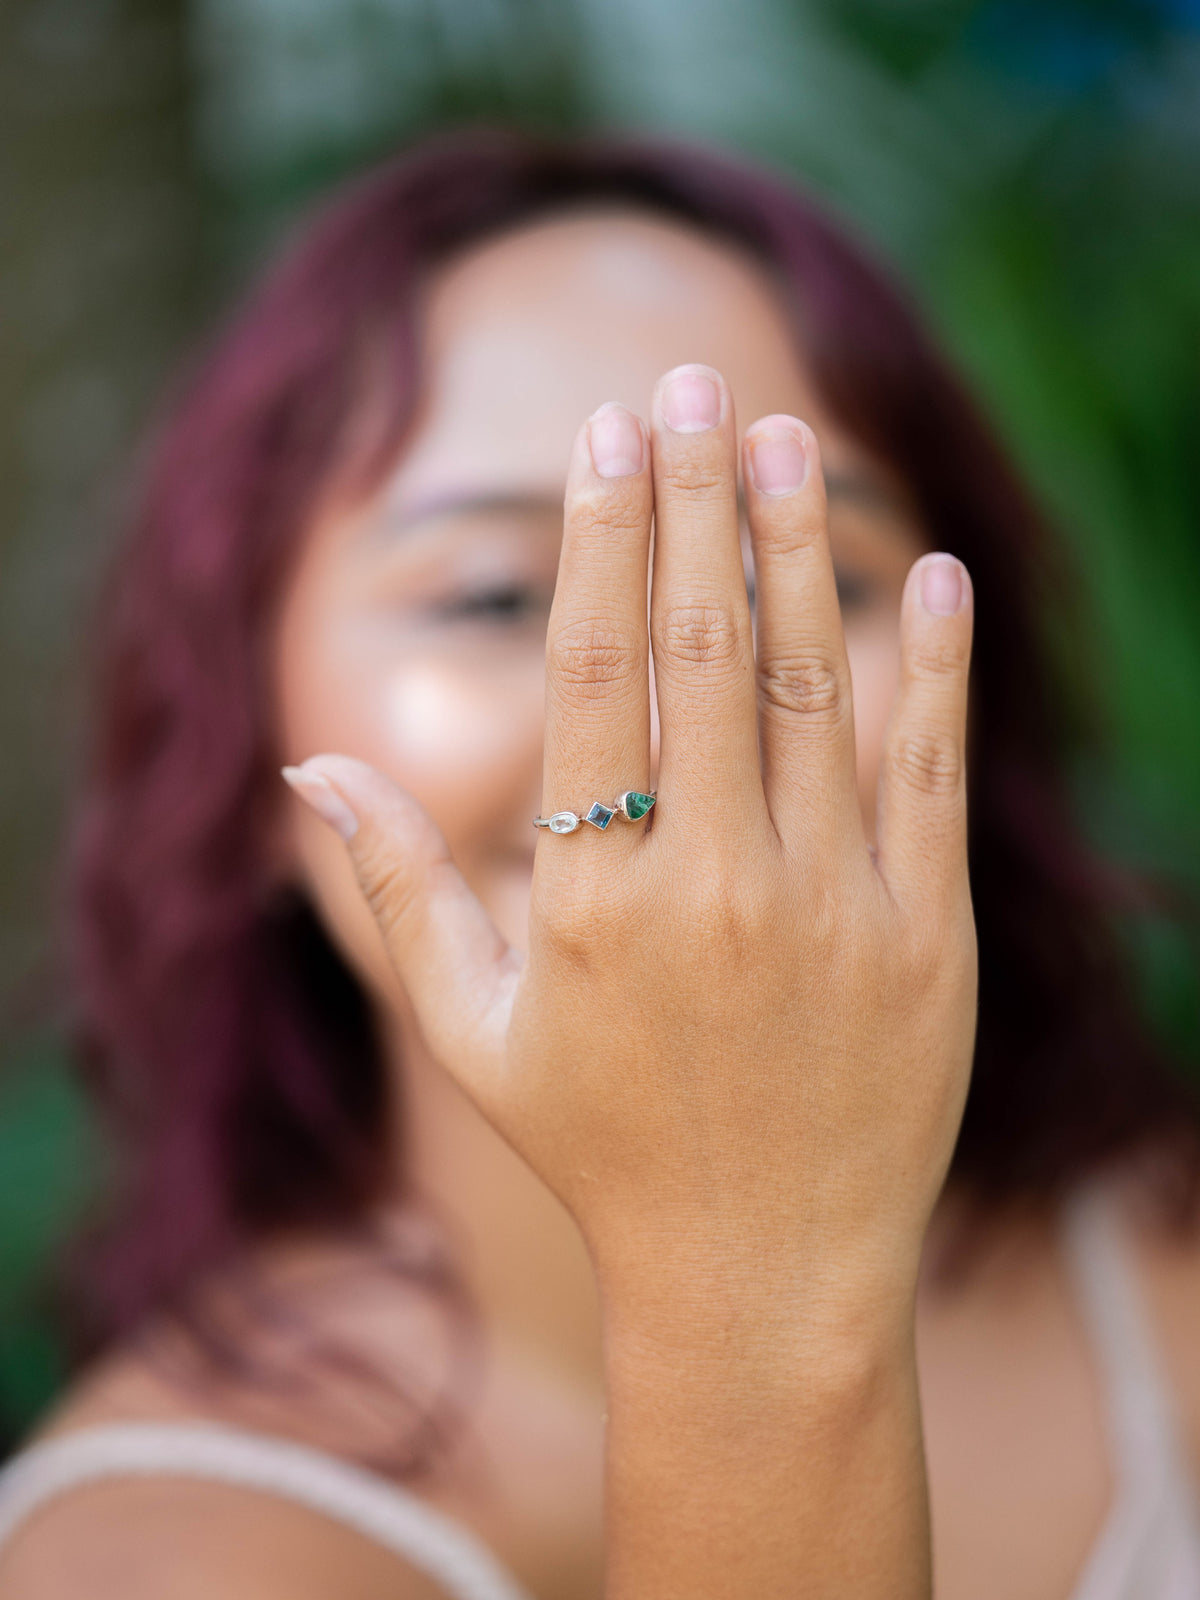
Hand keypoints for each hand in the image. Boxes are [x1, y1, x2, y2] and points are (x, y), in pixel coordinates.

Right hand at [283, 363, 976, 1338]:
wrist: (764, 1274)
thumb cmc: (604, 1149)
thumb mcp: (474, 1033)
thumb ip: (396, 889)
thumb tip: (307, 766)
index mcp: (594, 898)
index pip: (597, 674)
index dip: (601, 539)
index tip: (610, 437)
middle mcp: (715, 885)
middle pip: (703, 649)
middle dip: (693, 501)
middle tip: (691, 381)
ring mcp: (834, 907)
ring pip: (817, 688)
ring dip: (796, 550)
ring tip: (782, 435)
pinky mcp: (930, 938)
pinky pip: (930, 775)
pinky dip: (935, 667)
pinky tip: (932, 573)